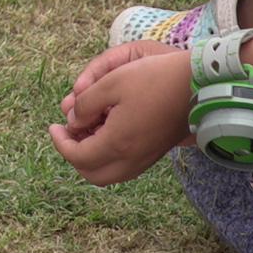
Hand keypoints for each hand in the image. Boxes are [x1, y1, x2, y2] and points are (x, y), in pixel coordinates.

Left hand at [50, 48, 192, 185]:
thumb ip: (85, 104)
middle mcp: (132, 159)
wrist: (198, 85)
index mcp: (117, 143)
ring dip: (91, 158)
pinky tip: (107, 131)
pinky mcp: (156, 154)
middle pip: (92, 174)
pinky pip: (125, 167)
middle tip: (67, 133)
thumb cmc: (154, 78)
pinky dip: (109, 157)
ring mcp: (146, 159)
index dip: (60, 143)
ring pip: (110, 174)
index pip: (78, 156)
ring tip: (86, 130)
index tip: (54, 126)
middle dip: (74, 155)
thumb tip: (73, 121)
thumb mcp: (111, 82)